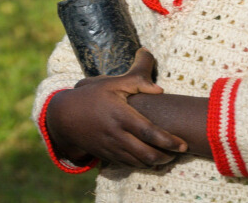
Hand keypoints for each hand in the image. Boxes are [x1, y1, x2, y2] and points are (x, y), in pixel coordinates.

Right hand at [45, 49, 188, 168]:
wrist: (64, 116)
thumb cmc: (91, 96)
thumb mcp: (112, 83)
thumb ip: (137, 82)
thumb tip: (160, 89)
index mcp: (121, 115)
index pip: (149, 132)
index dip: (168, 141)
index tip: (183, 144)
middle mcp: (117, 134)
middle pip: (147, 154)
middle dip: (166, 157)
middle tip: (178, 152)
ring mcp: (111, 147)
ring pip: (139, 163)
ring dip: (156, 163)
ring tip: (168, 156)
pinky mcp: (107, 155)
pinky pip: (128, 165)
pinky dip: (142, 165)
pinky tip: (150, 158)